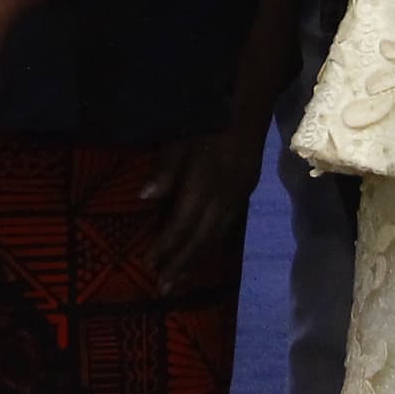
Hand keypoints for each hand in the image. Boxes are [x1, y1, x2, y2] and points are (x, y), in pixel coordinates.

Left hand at [137, 115, 266, 293]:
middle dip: (181, 265)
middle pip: (201, 238)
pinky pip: (227, 227)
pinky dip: (212, 245)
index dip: (165, 246)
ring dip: (197, 261)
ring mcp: (238, 196)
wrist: (249, 104)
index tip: (147, 265)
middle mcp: (224, 196)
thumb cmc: (207, 118)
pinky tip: (202, 254)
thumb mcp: (180, 137)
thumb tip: (144, 198)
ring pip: (216, 236)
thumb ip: (165, 169)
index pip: (182, 223)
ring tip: (179, 282)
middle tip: (163, 290)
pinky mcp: (246, 192)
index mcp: (205, 183)